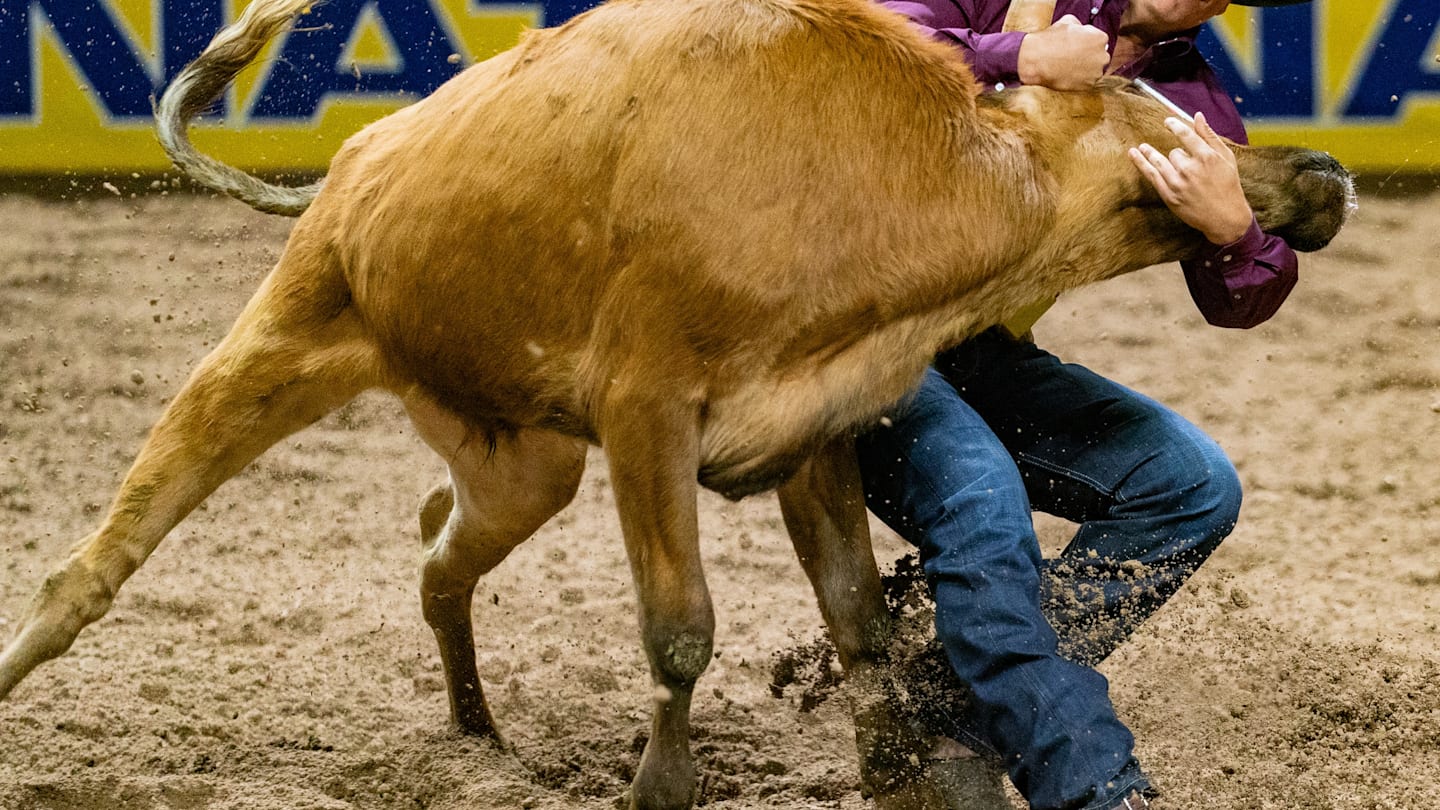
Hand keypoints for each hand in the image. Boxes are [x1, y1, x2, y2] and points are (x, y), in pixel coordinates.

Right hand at [1016, 15, 1109, 90]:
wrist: (1038, 60)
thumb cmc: (1051, 40)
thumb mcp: (1067, 21)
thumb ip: (1080, 25)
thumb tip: (1081, 29)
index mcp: (1100, 38)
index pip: (1099, 41)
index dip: (1087, 43)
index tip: (1077, 46)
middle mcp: (1102, 56)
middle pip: (1099, 56)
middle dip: (1089, 56)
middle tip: (1073, 57)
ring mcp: (1096, 72)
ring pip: (1094, 70)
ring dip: (1085, 68)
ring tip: (1069, 66)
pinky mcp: (1088, 85)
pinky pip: (1087, 81)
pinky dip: (1079, 79)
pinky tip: (1067, 74)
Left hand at [1128, 111, 1252, 244]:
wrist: (1224, 217)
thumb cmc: (1228, 184)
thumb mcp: (1226, 157)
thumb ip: (1209, 136)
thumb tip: (1197, 115)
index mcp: (1207, 157)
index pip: (1185, 135)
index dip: (1174, 126)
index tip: (1167, 121)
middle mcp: (1191, 169)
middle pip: (1174, 152)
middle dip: (1178, 155)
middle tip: (1187, 165)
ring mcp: (1178, 184)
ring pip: (1160, 162)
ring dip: (1150, 153)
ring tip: (1141, 147)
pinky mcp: (1170, 196)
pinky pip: (1151, 176)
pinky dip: (1141, 164)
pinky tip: (1133, 154)